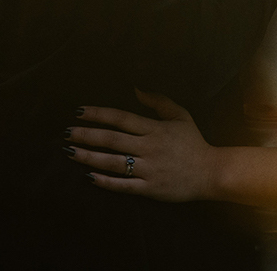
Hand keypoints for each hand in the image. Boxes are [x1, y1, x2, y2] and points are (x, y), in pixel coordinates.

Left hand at [66, 91, 218, 201]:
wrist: (210, 172)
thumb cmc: (193, 142)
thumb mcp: (180, 115)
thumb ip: (158, 101)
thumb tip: (136, 88)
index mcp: (154, 128)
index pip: (121, 118)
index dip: (99, 114)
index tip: (80, 111)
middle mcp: (149, 147)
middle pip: (112, 139)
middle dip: (87, 135)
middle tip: (66, 132)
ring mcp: (149, 169)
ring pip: (114, 162)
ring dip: (90, 157)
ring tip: (71, 152)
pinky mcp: (150, 188)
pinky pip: (124, 185)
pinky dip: (106, 182)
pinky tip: (89, 177)